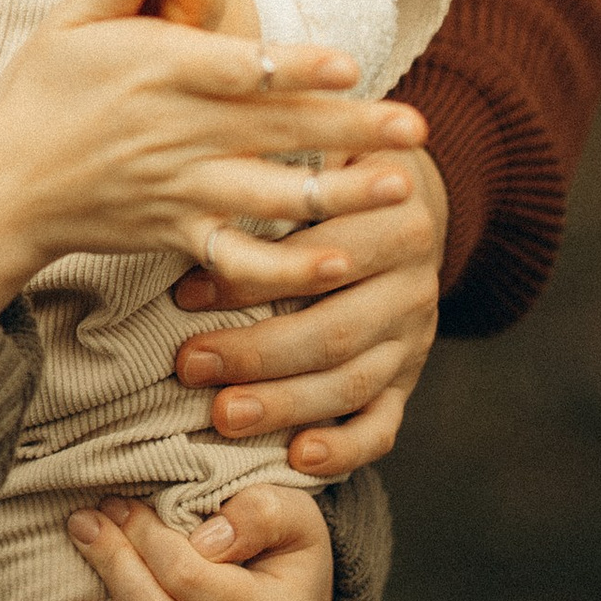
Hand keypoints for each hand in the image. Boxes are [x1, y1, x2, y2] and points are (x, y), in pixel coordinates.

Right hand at [0, 0, 429, 313]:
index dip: (296, 67)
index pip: (237, 68)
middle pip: (277, 130)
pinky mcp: (178, 234)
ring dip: (339, 192)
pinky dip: (288, 265)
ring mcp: (180, 189)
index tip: (352, 65)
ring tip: (397, 186)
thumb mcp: (70, 19)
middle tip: (417, 126)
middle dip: (352, 128)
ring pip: (272, 197)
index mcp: (155, 70)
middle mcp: (175, 132)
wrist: (0, 188)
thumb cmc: (38, 93)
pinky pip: (241, 258)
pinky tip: (337, 259)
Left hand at [173, 147, 447, 474]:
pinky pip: (383, 425)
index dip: (256, 279)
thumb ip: (292, 156)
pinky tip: (297, 457)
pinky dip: (344, 448)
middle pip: (335, 331)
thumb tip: (223, 159)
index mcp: (398, 223)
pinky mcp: (407, 380)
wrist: (408, 199)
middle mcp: (414, 287)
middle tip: (189, 364)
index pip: (324, 259)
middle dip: (257, 353)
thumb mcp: (329, 143)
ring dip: (284, 405)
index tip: (187, 292)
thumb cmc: (340, 168)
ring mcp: (413, 339)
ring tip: (222, 415)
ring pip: (352, 384)